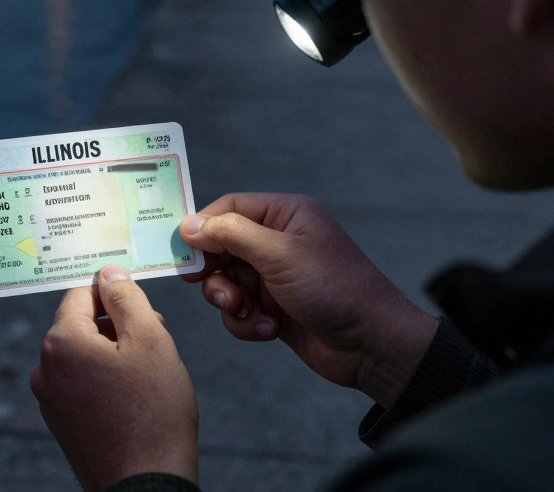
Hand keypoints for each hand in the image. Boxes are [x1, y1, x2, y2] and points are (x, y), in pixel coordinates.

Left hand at [30, 265, 197, 491]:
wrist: (145, 484)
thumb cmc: (153, 412)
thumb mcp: (151, 339)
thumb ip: (127, 298)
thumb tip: (108, 272)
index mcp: (61, 342)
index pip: (80, 293)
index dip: (113, 291)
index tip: (139, 298)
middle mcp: (45, 368)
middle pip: (80, 324)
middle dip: (117, 324)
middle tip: (157, 336)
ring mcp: (50, 399)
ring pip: (82, 355)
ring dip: (113, 352)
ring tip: (149, 371)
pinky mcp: (61, 423)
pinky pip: (80, 384)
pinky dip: (105, 380)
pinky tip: (134, 396)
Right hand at [180, 194, 436, 408]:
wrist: (371, 345)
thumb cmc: (333, 288)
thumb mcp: (280, 255)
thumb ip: (231, 234)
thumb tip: (188, 224)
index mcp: (286, 214)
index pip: (229, 207)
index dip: (203, 227)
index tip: (182, 251)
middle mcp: (278, 240)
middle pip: (221, 247)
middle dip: (216, 272)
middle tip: (213, 289)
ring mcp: (275, 276)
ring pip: (226, 281)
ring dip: (230, 301)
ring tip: (248, 313)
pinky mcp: (274, 307)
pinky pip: (240, 309)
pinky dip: (246, 322)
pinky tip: (269, 330)